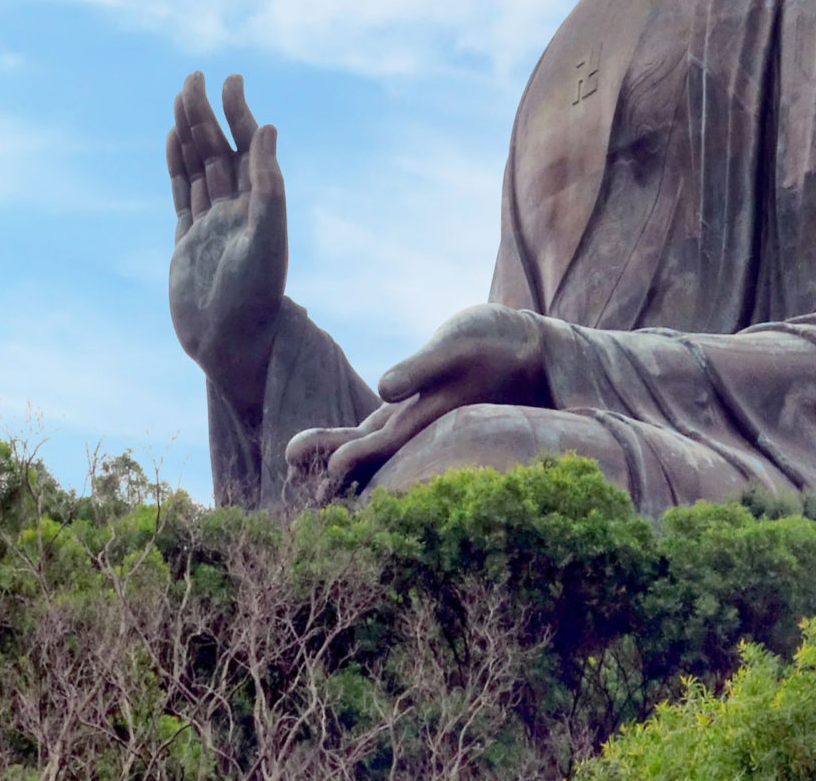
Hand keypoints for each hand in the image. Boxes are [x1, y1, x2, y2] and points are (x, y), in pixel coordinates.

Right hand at [168, 72, 286, 418]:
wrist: (230, 346)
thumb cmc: (255, 296)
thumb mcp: (266, 236)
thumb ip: (267, 184)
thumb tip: (268, 129)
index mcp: (259, 205)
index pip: (246, 147)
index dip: (238, 113)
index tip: (230, 79)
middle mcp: (236, 210)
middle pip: (218, 151)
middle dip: (206, 114)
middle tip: (194, 77)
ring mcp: (210, 225)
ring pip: (198, 168)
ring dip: (190, 133)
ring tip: (181, 97)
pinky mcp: (188, 242)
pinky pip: (182, 194)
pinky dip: (176, 166)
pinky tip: (171, 140)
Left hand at [285, 304, 548, 495]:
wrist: (527, 347)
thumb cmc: (494, 343)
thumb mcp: (455, 350)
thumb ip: (420, 369)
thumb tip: (384, 388)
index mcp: (425, 421)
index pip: (379, 449)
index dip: (349, 463)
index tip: (323, 472)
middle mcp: (417, 429)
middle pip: (365, 455)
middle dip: (327, 466)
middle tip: (288, 472)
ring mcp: (414, 420)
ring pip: (366, 445)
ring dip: (331, 452)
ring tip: (291, 457)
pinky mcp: (413, 408)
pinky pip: (374, 431)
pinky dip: (348, 439)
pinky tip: (323, 446)